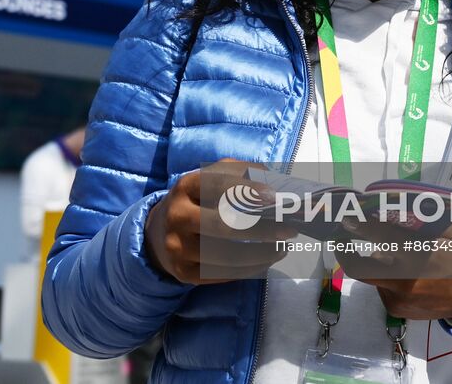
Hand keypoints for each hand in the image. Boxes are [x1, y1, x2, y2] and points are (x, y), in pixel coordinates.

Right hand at [143, 158, 295, 284]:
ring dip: (262, 254)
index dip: (247, 190)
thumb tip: (279, 186)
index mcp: (186, 185)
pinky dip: (250, 270)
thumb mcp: (213, 180)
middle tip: (291, 230)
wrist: (160, 232)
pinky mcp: (182, 273)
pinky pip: (222, 275)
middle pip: (224, 225)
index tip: (275, 197)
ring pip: (226, 256)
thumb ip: (244, 176)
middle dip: (262, 229)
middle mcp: (177, 215)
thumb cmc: (199, 200)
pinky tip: (264, 262)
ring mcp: (177, 246)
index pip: (217, 185)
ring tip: (282, 248)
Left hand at [338, 221, 451, 322]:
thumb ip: (428, 214)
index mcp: (422, 256)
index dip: (362, 226)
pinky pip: (381, 288)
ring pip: (371, 277)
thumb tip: (396, 197)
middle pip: (361, 267)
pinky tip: (402, 272)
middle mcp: (407, 281)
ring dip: (371, 262)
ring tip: (382, 251)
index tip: (346, 217)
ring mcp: (400, 299)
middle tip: (341, 237)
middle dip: (345, 251)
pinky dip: (386, 277)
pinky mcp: (397, 310)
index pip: (383, 238)